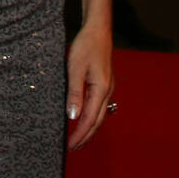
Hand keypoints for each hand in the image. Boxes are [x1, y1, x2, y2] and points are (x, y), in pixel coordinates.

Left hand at [66, 21, 113, 149]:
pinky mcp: (104, 83)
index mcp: (101, 90)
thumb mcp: (75, 69)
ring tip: (78, 138)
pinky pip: (99, 106)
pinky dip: (91, 117)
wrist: (98, 30)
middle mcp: (107, 91)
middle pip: (97, 121)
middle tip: (73, 148)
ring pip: (99, 115)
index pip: (89, 119)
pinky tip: (84, 118)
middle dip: (86, 136)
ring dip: (89, 128)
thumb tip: (72, 117)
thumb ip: (74, 93)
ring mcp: (107, 88)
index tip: (70, 146)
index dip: (80, 134)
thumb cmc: (85, 46)